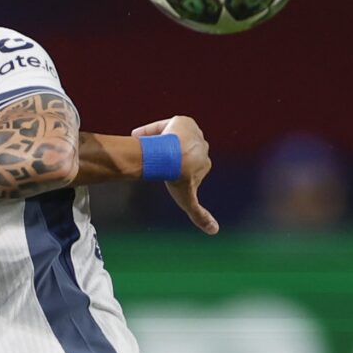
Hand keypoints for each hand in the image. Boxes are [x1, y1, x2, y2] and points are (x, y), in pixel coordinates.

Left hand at [132, 116, 218, 234]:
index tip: (163, 171)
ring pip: (174, 136)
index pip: (189, 163)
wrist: (174, 159)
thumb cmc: (179, 179)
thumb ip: (200, 215)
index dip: (174, 167)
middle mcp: (203, 145)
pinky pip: (167, 125)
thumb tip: (215, 232)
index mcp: (205, 162)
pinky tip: (137, 135)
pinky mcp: (184, 121)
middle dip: (168, 153)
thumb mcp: (188, 200)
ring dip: (161, 140)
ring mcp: (194, 132)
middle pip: (181, 148)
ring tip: (145, 148)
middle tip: (151, 159)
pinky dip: (154, 129)